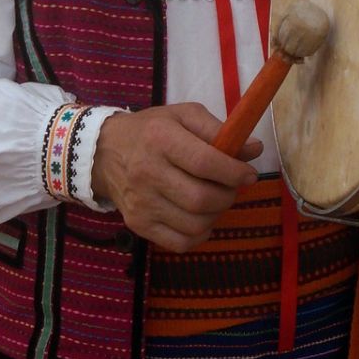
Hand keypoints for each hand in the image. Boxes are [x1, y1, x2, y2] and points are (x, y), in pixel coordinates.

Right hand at [91, 103, 262, 252]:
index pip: (206, 163)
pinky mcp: (138, 225)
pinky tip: (199, 217)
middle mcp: (147, 172)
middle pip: (202, 199)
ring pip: (195, 224)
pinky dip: (199, 234)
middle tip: (230, 186)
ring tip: (213, 199)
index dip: (235, 172)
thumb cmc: (152, 130)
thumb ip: (220, 130)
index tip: (248, 174)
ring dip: (216, 215)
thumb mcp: (183, 116)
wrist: (104, 151)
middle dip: (228, 195)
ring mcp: (141, 203)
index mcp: (160, 138)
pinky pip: (181, 242)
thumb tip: (254, 149)